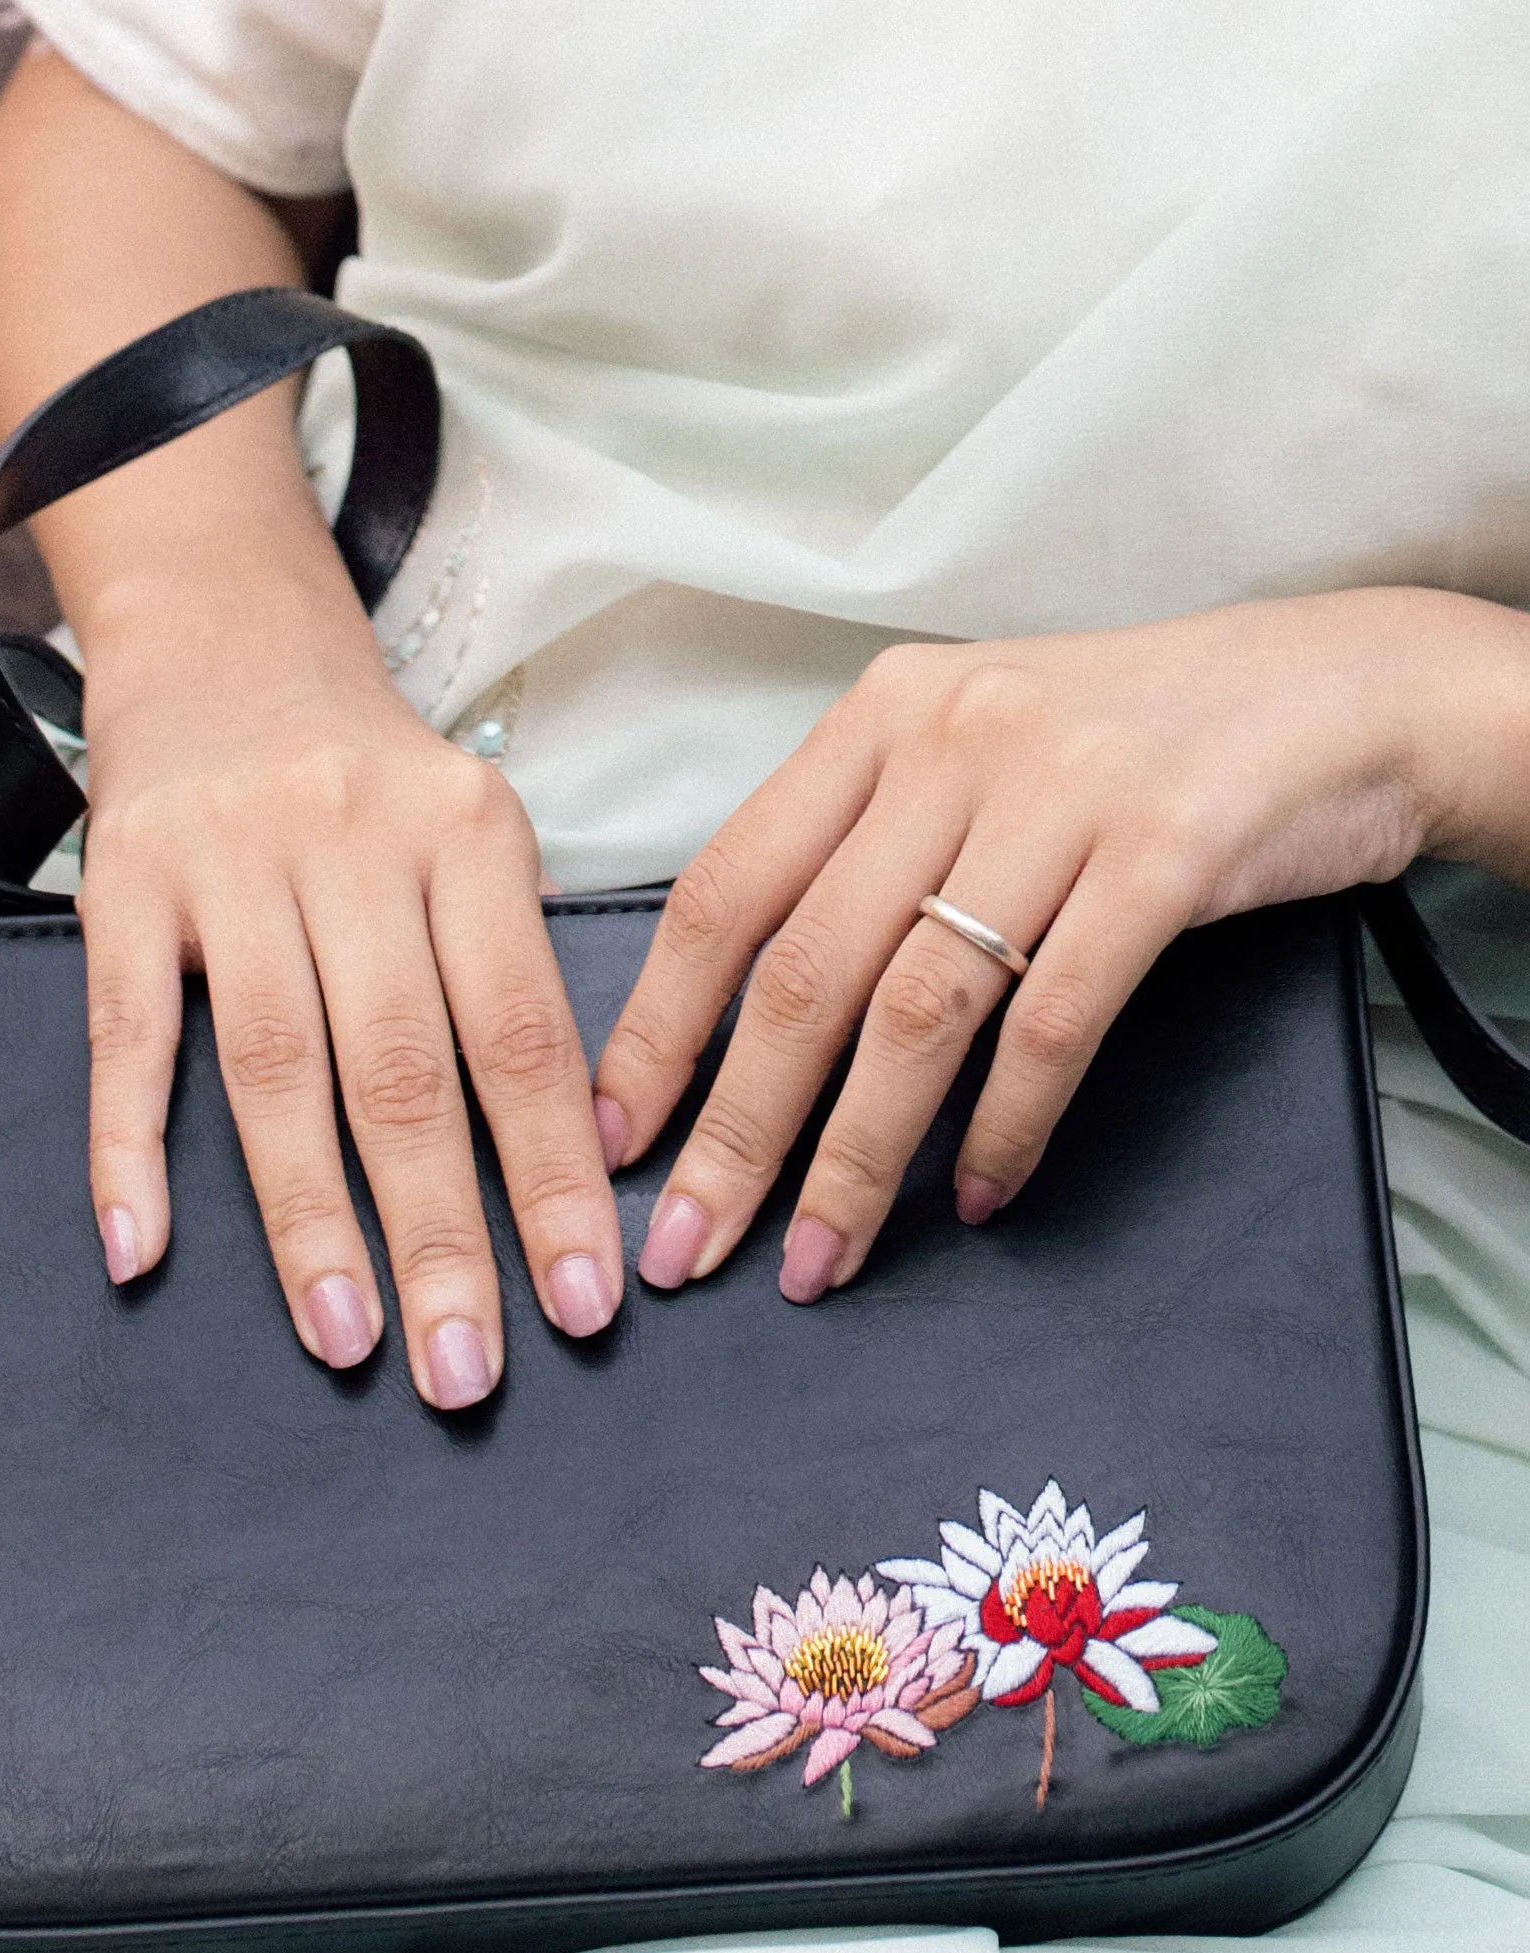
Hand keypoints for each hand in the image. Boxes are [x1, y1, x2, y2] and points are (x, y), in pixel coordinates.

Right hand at [78, 586, 621, 1407]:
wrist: (227, 638)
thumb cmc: (372, 780)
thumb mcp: (470, 837)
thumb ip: (508, 970)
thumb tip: (576, 1153)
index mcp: (467, 834)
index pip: (523, 1035)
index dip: (556, 1178)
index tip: (589, 1303)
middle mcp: (351, 840)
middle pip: (404, 1070)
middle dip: (443, 1236)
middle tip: (469, 1374)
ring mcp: (228, 860)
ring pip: (277, 1067)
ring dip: (311, 1221)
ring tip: (350, 1341)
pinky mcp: (122, 879)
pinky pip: (124, 1034)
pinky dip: (131, 1148)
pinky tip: (143, 1251)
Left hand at [591, 588, 1529, 1301]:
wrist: (1342, 694)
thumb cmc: (1137, 744)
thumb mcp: (976, 751)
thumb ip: (869, 843)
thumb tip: (749, 1009)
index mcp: (880, 715)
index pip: (725, 888)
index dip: (660, 1026)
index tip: (611, 1140)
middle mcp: (951, 739)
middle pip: (804, 968)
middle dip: (735, 1127)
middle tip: (692, 1244)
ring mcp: (1060, 791)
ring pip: (917, 1010)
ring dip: (856, 1157)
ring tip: (820, 1258)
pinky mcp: (1166, 851)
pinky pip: (1052, 1023)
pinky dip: (1005, 1127)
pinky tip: (980, 1197)